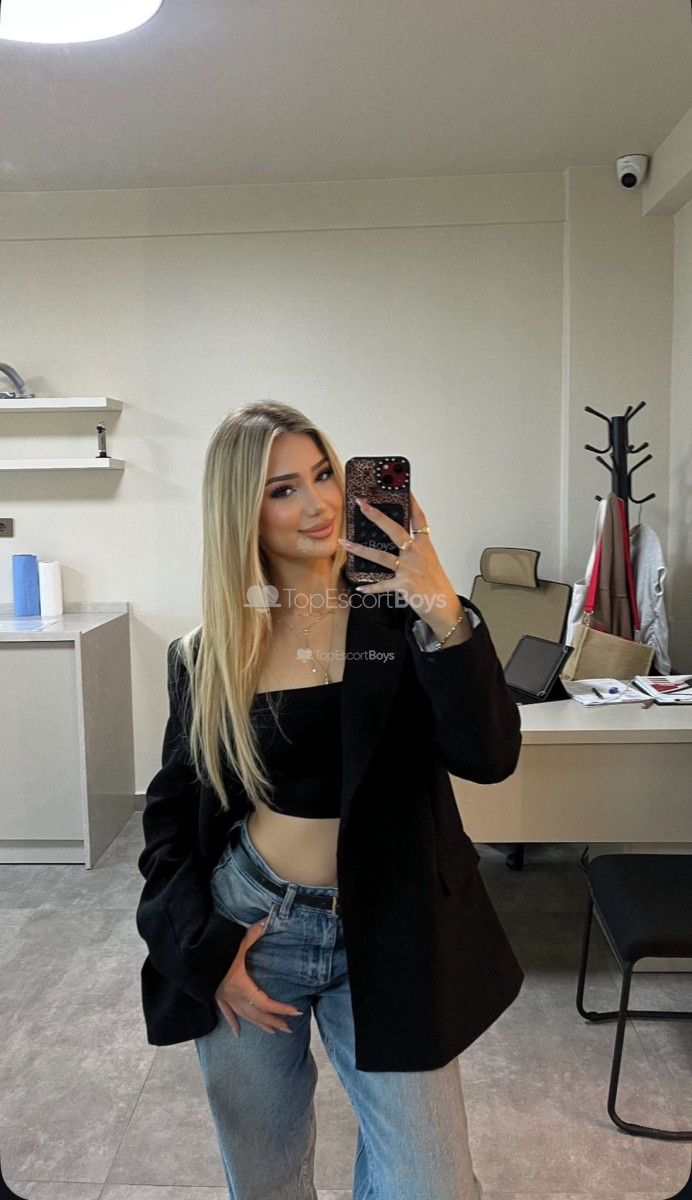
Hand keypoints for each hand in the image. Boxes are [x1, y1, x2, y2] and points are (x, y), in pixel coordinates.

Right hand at [214, 919, 302, 1036]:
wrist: (191, 960)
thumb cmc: (216, 952)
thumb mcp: (236, 942)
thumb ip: (253, 933)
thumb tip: (267, 920)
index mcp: (242, 987)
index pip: (266, 1003)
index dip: (281, 1009)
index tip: (295, 1012)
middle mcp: (235, 998)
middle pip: (258, 1015)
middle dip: (274, 1022)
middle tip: (289, 1029)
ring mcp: (225, 1000)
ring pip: (246, 1017)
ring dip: (260, 1025)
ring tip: (273, 1032)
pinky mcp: (217, 998)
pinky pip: (227, 1014)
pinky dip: (233, 1023)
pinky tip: (237, 1033)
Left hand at [338, 491, 456, 614]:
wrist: (444, 606)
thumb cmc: (435, 583)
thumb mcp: (429, 561)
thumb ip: (415, 549)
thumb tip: (397, 540)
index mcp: (425, 545)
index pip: (419, 518)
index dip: (412, 502)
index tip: (403, 487)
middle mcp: (417, 554)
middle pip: (395, 530)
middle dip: (376, 516)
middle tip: (361, 505)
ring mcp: (410, 569)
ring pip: (381, 556)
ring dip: (360, 550)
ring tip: (344, 543)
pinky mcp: (404, 585)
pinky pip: (383, 584)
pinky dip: (371, 587)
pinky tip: (360, 587)